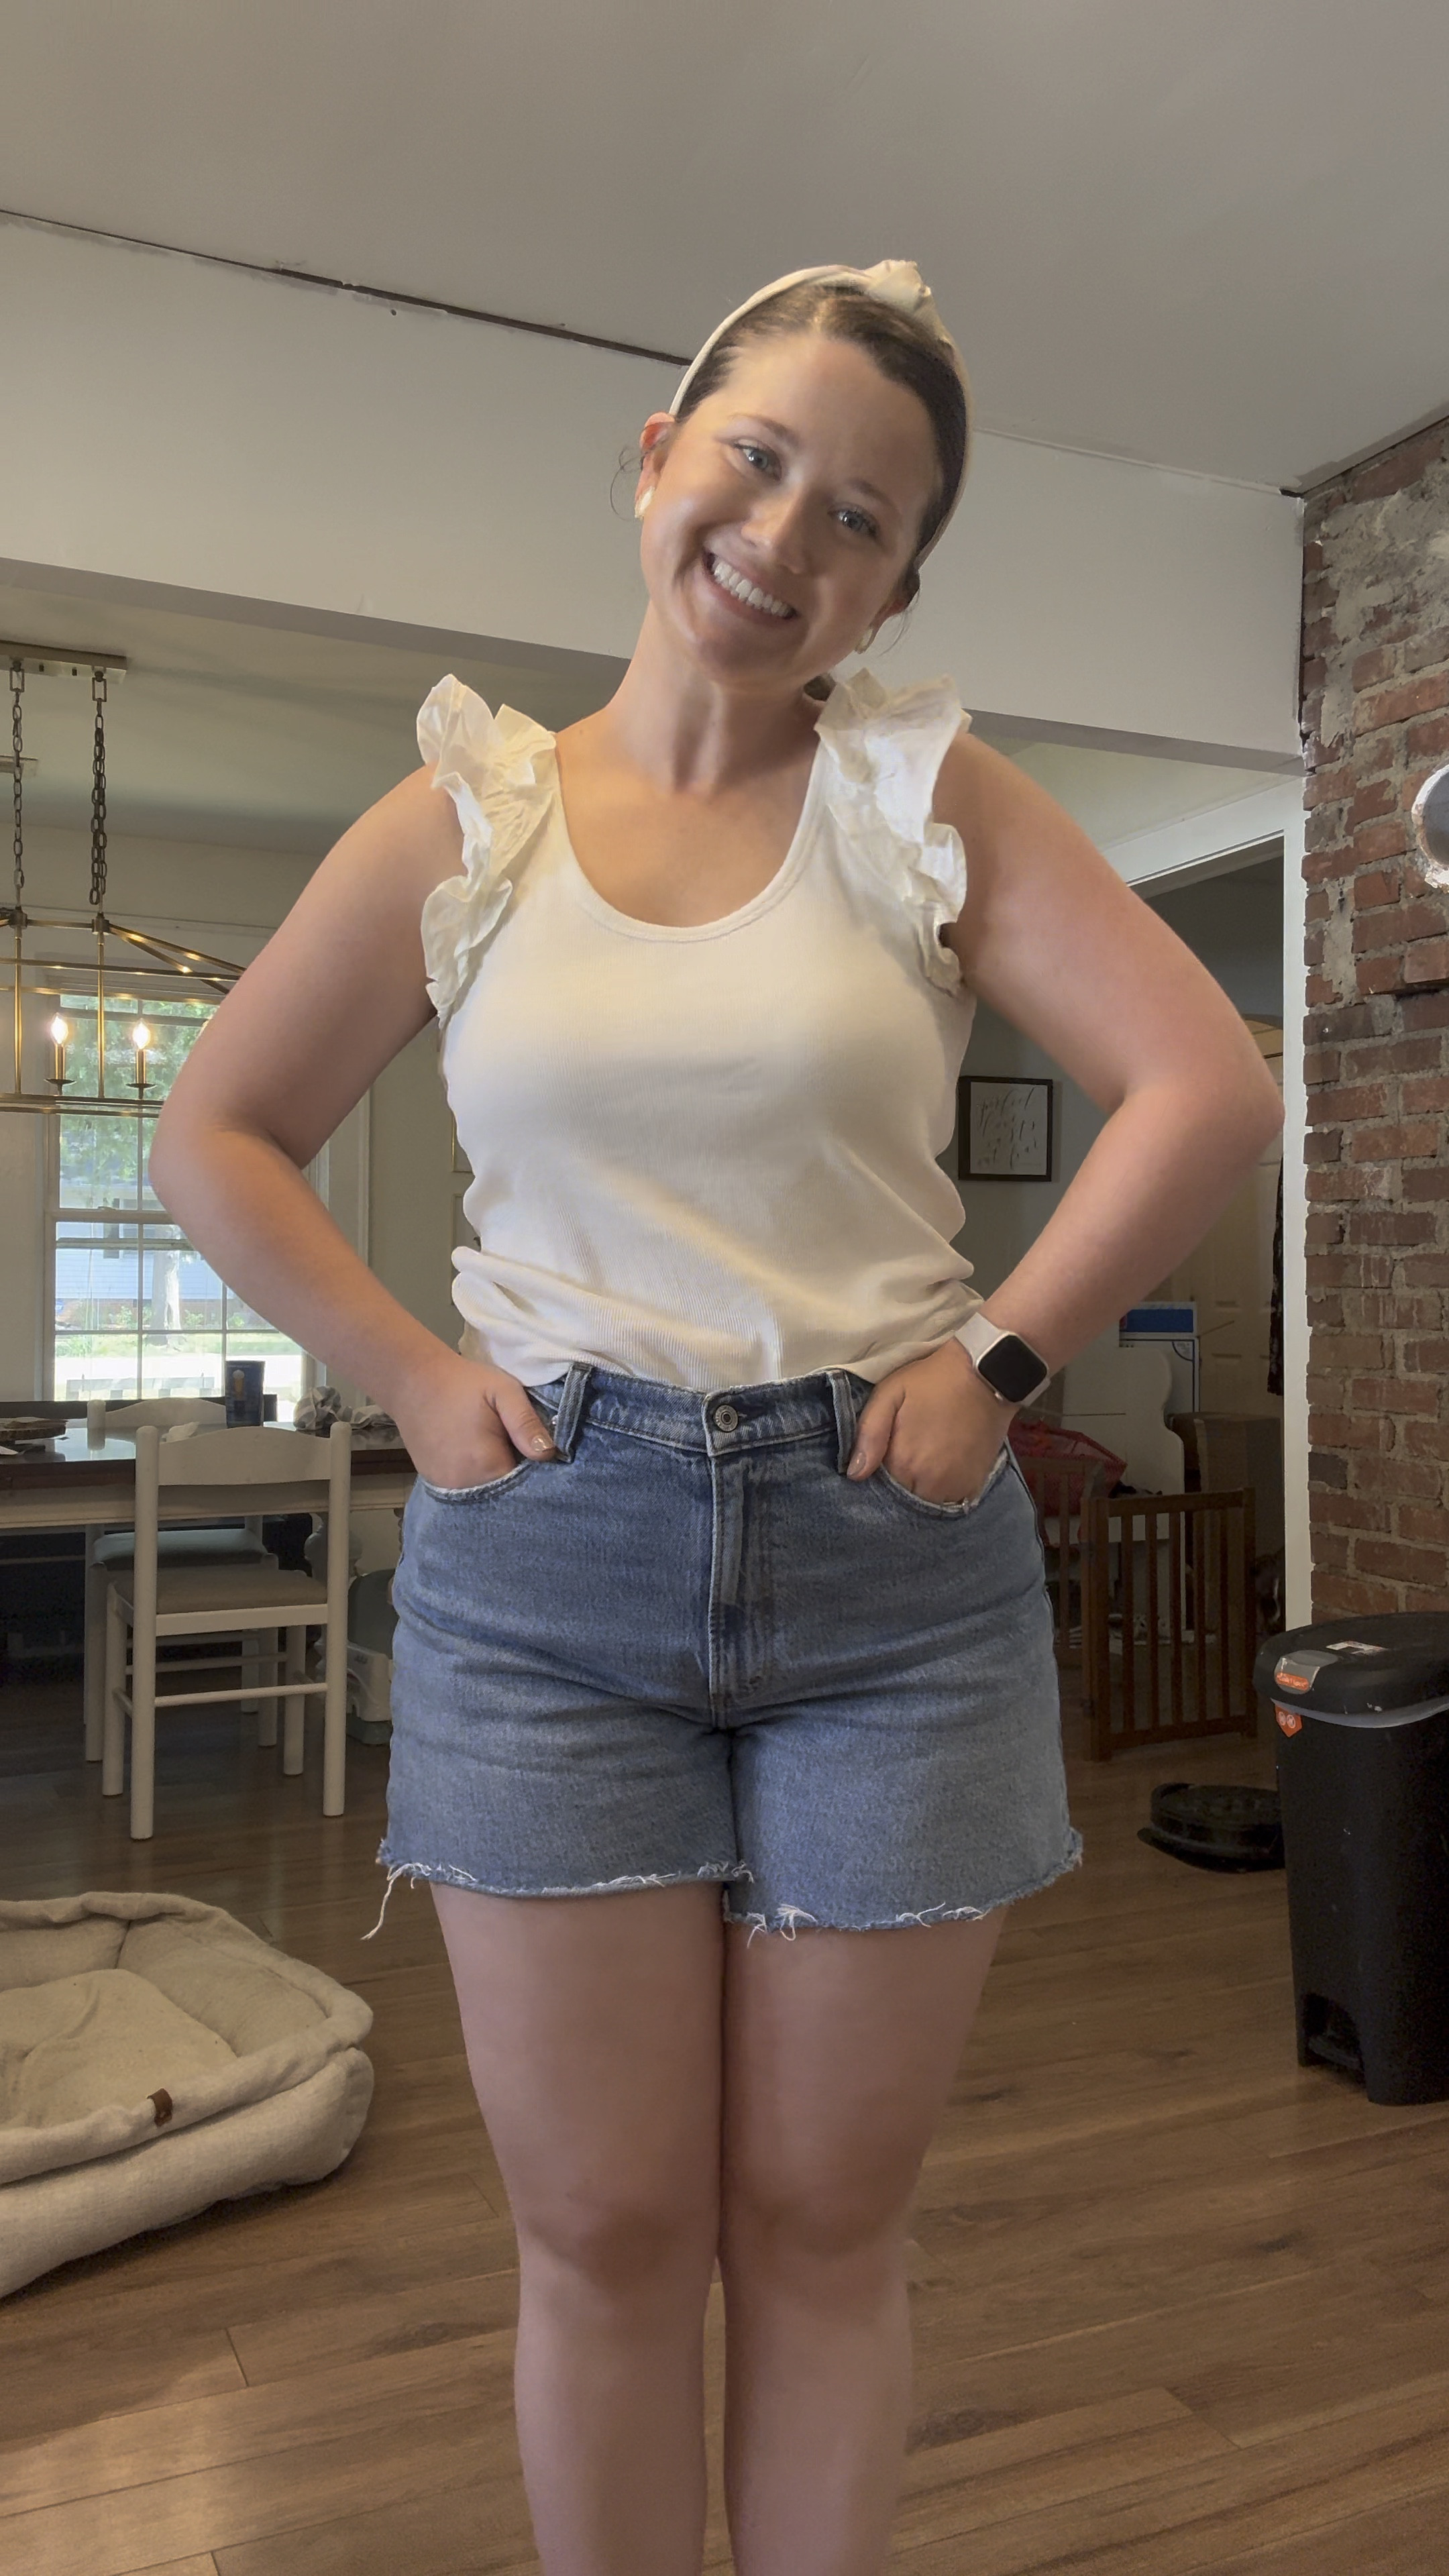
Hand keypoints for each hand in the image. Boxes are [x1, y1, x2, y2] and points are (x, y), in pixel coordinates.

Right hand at [390, 1350, 557, 1489]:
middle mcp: (464, 1485)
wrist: (413, 1379)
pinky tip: (473, 1451)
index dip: (535, 1470)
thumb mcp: (504, 1391)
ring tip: (492, 1446)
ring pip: (485, 1491)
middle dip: (514, 1473)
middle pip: (504, 1491)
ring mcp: (445, 1486)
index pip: (525, 1486)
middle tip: (513, 1444)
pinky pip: (465, 1487)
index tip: (535, 1450)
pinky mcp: (434, 1482)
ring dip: (494, 1475)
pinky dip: (475, 1475)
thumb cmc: (463, 1382)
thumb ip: (526, 1423)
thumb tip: (548, 1453)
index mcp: (486, 1465)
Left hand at [846, 1337, 1014, 1505]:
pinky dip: (944, 1491)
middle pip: (904, 1500)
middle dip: (900, 1485)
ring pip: (928, 1503)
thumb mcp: (889, 1394)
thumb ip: (869, 1434)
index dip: (878, 1478)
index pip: (880, 1490)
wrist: (985, 1374)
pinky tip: (943, 1468)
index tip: (883, 1459)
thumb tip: (855, 1474)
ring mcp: (955, 1487)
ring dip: (921, 1490)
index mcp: (902, 1463)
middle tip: (905, 1456)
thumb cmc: (931, 1381)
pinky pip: (952, 1502)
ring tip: (924, 1462)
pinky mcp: (975, 1485)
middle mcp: (928, 1483)